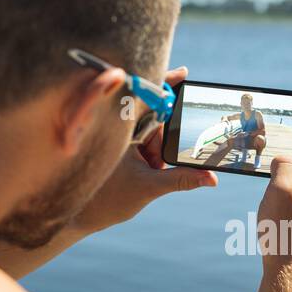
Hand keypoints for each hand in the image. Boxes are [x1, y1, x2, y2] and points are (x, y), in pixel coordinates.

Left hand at [67, 66, 216, 235]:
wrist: (80, 217)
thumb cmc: (106, 199)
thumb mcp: (149, 187)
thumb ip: (181, 179)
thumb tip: (211, 178)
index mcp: (120, 127)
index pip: (147, 97)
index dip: (166, 82)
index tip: (184, 73)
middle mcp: (118, 127)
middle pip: (156, 120)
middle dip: (162, 142)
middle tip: (153, 164)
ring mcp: (120, 137)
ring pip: (153, 135)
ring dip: (156, 154)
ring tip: (145, 173)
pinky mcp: (121, 148)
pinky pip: (145, 145)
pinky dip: (151, 157)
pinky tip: (145, 170)